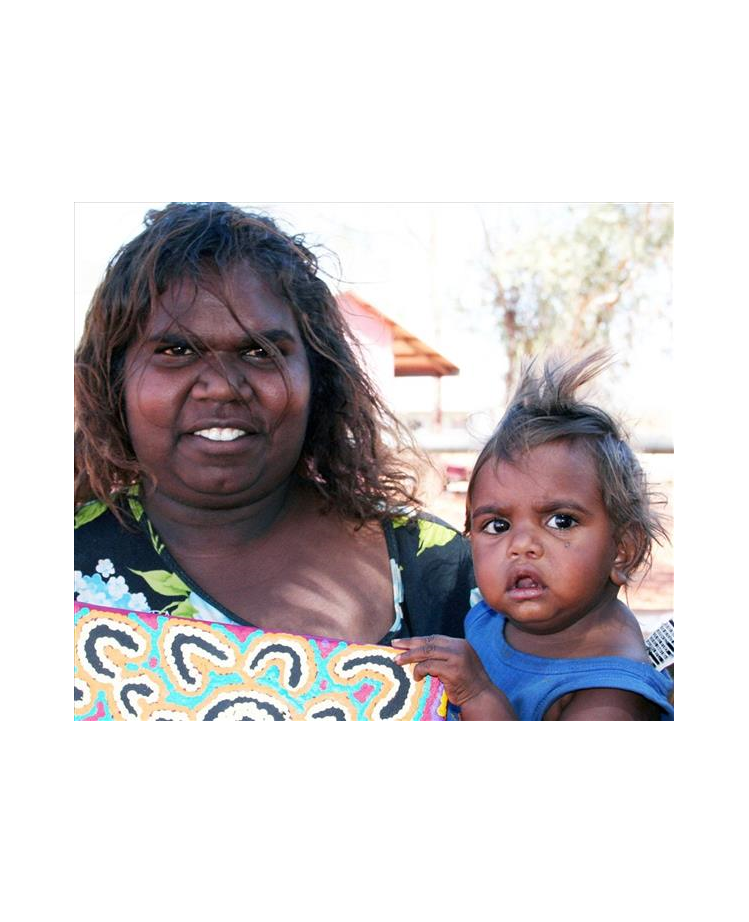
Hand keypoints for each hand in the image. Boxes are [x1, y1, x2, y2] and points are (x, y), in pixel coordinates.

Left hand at [392, 635, 515, 719]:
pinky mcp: (453, 669)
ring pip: (427, 651)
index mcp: (459, 643)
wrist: (481, 697)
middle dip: (409, 644)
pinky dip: (420, 670)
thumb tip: (419, 653)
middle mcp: (459, 647)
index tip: (402, 642)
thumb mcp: (456, 664)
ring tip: (397, 660)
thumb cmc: (466, 684)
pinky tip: (416, 676)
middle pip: (428, 642)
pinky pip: (429, 666)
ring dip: (410, 656)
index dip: (416, 640)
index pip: (434, 638)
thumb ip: (443, 656)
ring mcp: (456, 657)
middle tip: (394, 644)